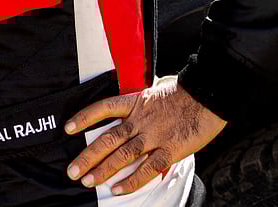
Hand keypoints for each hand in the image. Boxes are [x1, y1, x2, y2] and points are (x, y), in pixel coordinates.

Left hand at [64, 76, 225, 195]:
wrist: (209, 93)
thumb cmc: (185, 91)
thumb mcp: (157, 88)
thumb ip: (143, 101)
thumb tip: (138, 105)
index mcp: (136, 102)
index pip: (103, 108)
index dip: (84, 118)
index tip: (68, 128)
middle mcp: (140, 120)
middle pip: (107, 139)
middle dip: (88, 156)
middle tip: (72, 171)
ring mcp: (154, 136)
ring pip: (122, 156)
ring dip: (103, 170)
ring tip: (87, 181)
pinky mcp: (170, 149)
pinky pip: (148, 169)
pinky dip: (132, 180)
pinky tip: (118, 189)